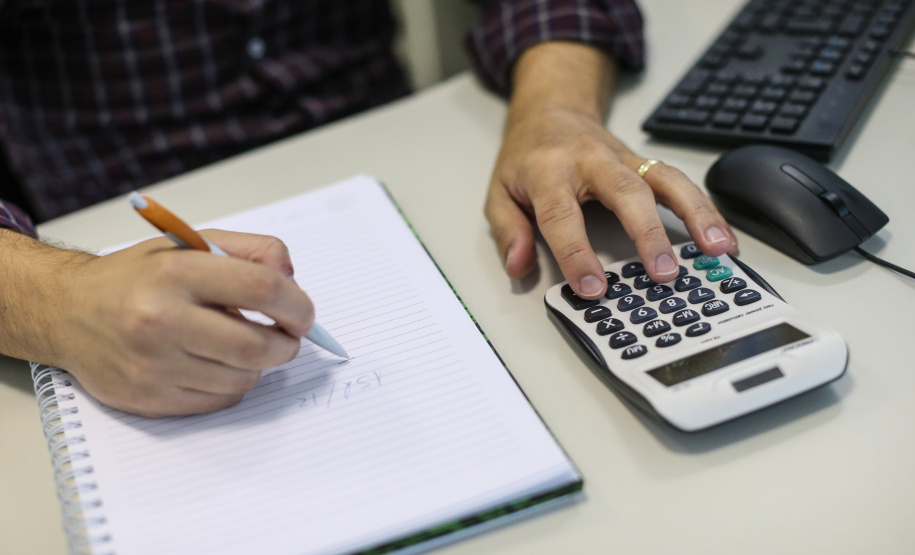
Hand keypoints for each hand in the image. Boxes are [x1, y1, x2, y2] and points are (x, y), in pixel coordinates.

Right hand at [36, 231, 312, 416]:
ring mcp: (154, 365)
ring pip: (244, 377)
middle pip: (258, 345)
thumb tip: (292, 281)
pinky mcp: (150, 399)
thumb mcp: (191, 245)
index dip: (297, 304)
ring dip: (257, 364)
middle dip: (287, 342)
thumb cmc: (138, 277)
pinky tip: (214, 363)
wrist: (67, 312)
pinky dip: (231, 383)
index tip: (303, 312)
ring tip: (240, 344)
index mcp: (175, 273)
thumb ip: (251, 251)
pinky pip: (220, 400)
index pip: (262, 289)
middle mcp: (161, 320)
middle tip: (286, 335)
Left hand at [484, 43, 736, 297]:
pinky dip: (705, 207)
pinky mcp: (644, 163)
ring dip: (696, 214)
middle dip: (647, 233)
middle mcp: (591, 162)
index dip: (577, 254)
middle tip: (663, 272)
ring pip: (665, 180)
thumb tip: (518, 266)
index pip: (563, 216)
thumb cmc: (526, 157)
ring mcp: (623, 160)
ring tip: (718, 249)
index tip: (592, 288)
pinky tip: (722, 235)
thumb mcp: (500, 192)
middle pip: (625, 193)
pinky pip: (679, 181)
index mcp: (549, 171)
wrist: (551, 111)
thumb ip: (508, 232)